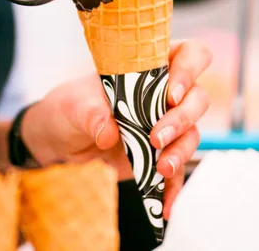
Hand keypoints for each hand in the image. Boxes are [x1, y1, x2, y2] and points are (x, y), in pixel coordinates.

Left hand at [21, 40, 210, 219]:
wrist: (61, 139)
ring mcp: (164, 125)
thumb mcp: (74, 105)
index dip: (189, 69)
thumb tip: (109, 133)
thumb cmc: (70, 107)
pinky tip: (167, 204)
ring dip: (180, 151)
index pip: (188, 54)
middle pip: (197, 99)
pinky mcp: (159, 155)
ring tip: (160, 168)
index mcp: (148, 67)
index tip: (171, 94)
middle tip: (155, 137)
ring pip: (192, 133)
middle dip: (182, 118)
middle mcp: (163, 93)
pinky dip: (174, 188)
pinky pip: (177, 171)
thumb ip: (91, 113)